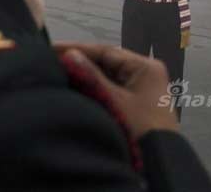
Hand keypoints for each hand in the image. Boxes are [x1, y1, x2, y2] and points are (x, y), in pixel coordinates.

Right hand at [54, 43, 178, 140]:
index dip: (78, 49)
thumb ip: (90, 76)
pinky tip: (74, 88)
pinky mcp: (135, 104)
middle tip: (52, 61)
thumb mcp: (113, 100)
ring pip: (107, 76)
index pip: (106, 51)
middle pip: (106, 62)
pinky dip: (93, 88)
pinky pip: (110, 89)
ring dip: (85, 76)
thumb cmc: (140, 128)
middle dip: (80, 63)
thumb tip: (69, 55)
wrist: (158, 163)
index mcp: (145, 67)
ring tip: (58, 73)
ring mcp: (141, 89)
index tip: (53, 48)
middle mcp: (145, 74)